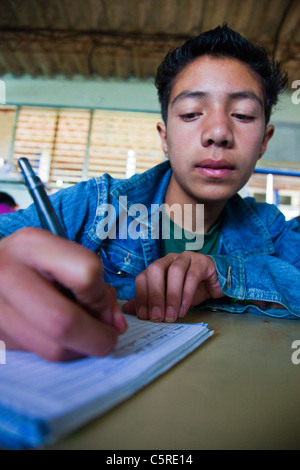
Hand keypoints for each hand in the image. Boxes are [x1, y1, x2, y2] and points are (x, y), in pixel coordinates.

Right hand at [0, 227, 126, 360]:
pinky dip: (58, 351)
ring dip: (80, 349)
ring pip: (52, 349)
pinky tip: (57, 336)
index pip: (85, 273)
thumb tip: (116, 328)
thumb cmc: (35, 264)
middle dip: (97, 338)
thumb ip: (98, 289)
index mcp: (32, 245)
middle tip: (106, 338)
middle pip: (63, 322)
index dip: (101, 297)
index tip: (102, 304)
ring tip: (83, 335)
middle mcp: (7, 274)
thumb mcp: (64, 259)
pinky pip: (38, 355)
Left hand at [123, 251, 223, 321]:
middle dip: (154, 295)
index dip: (141, 296)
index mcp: (158, 266)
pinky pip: (192, 276)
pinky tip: (184, 309)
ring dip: (171, 296)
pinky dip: (186, 295)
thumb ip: (150, 302)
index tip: (144, 316)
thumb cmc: (190, 290)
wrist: (216, 284)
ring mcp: (186, 258)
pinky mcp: (202, 262)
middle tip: (157, 317)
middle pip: (155, 269)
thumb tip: (127, 310)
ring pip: (174, 271)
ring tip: (171, 315)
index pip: (143, 277)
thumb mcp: (168, 299)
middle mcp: (169, 259)